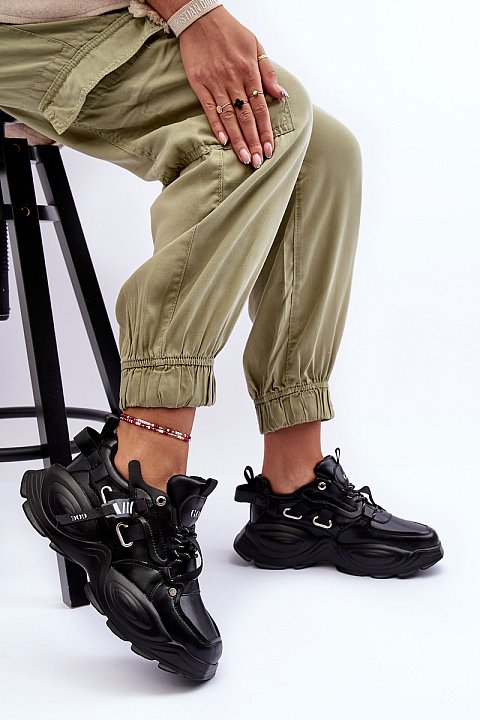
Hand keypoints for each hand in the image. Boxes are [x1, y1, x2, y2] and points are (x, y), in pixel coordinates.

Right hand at [178, 6, 287, 167]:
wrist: (200, 18)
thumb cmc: (231, 32)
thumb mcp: (256, 45)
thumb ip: (268, 72)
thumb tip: (280, 95)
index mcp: (250, 72)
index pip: (261, 109)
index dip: (265, 131)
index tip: (269, 149)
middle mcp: (234, 80)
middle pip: (247, 118)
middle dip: (254, 142)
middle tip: (258, 162)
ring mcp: (216, 83)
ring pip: (230, 117)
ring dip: (238, 140)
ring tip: (244, 158)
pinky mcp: (200, 84)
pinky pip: (210, 109)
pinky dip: (217, 125)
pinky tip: (223, 141)